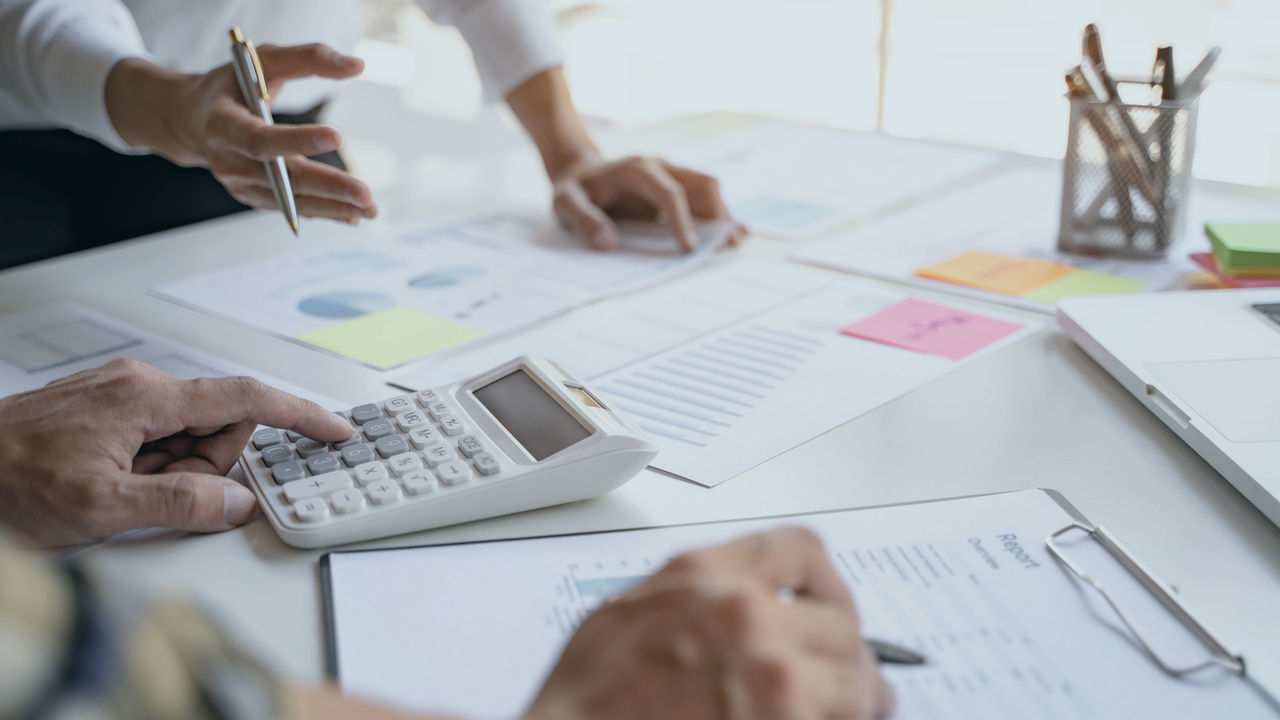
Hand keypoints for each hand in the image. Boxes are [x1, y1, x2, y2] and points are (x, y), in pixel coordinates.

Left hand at [0, 359, 353, 546]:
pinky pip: (158, 436)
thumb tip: (236, 500)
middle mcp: (138, 385)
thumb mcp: (102, 507)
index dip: (298, 415)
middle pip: (217, 425)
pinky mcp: (107, 409)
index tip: (333, 430)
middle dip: (202, 467)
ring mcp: (120, 394)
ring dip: (171, 471)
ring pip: (186, 435)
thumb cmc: (6, 481)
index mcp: (146, 397)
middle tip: (152, 496)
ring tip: (118, 492)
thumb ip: (180, 502)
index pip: (245, 398)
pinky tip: (111, 483)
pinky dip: (151, 465)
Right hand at [106, 45, 376, 223]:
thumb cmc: (232, 85)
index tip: (336, 136)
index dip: (297, 140)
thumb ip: (307, 58)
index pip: (260, 139)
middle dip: (327, 187)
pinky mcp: (253, 197)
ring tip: (369, 209)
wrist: (192, 119)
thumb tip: (356, 66)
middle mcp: (227, 160)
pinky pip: (292, 208)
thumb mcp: (261, 59)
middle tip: (365, 194)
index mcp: (222, 123)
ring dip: (333, 207)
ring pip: (291, 201)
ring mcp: (239, 184)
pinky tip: (352, 216)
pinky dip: (323, 212)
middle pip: (283, 179)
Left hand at [504, 68, 743, 251]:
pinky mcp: (676, 189)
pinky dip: (717, 218)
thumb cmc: (574, 188)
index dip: (681, 220)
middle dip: (716, 215)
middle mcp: (661, 168)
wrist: (579, 170)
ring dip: (722, 217)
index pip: (669, 193)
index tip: (688, 248)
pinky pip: (704, 200)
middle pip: (702, 184)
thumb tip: (607, 242)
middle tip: (723, 246)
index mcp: (636, 169)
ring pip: (709, 190)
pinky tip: (729, 237)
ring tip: (732, 244)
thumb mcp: (564, 202)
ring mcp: (672, 176)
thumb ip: (583, 219)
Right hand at [526, 528, 895, 719]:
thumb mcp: (624, 617)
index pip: (800, 550)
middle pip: (838, 622)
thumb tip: (739, 606)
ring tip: (854, 710)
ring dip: (856, 696)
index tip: (831, 607)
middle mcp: (743, 613)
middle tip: (850, 678)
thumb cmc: (584, 703)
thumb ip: (688, 599)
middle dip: (846, 654)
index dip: (827, 584)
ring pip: (854, 676)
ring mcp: (770, 672)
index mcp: (703, 576)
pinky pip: (840, 719)